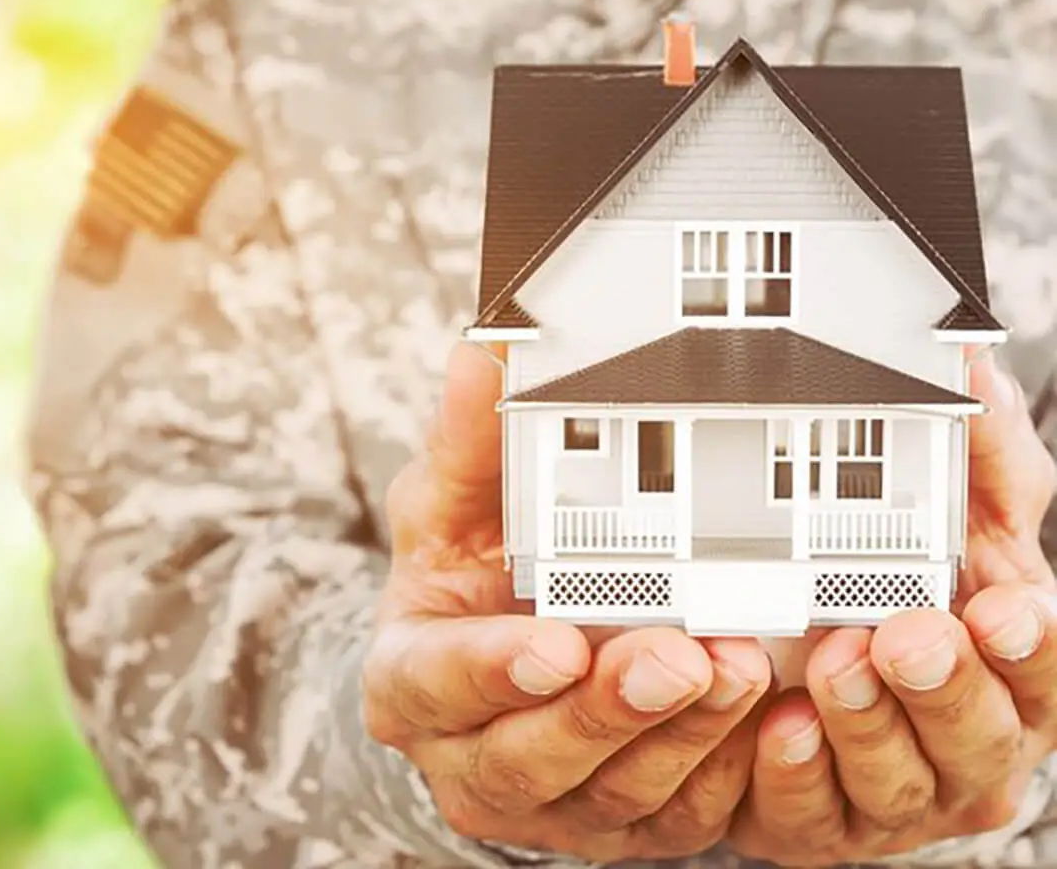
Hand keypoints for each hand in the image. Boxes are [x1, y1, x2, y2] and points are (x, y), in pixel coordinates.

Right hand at [363, 342, 772, 862]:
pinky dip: (725, 776)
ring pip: (616, 792)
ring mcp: (547, 802)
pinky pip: (678, 818)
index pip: (437, 681)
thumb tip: (482, 358)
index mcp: (412, 680)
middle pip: (531, 754)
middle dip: (610, 711)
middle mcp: (468, 756)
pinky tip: (768, 719)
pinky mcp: (619, 824)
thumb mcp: (453, 505)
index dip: (493, 670)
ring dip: (683, 739)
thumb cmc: (467, 576)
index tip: (555, 643)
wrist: (498, 658)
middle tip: (678, 654)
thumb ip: (469, 441)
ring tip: (741, 669)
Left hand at [731, 355, 1056, 866]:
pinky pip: (808, 813)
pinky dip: (792, 774)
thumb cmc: (906, 604)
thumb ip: (978, 460)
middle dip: (942, 686)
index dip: (1028, 648)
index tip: (1003, 607)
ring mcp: (895, 795)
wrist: (806, 678)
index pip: (1041, 674)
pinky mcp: (818, 823)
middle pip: (975, 738)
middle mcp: (966, 748)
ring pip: (894, 781)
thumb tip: (978, 377)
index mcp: (1012, 682)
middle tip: (906, 634)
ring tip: (832, 666)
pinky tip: (775, 728)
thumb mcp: (954, 529)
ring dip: (864, 725)